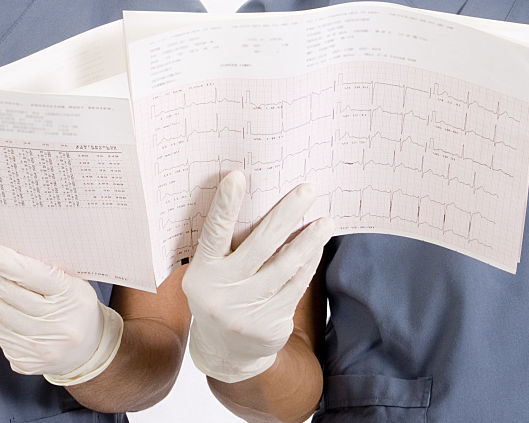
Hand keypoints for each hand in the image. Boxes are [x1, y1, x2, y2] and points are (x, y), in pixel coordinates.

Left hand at [0, 239, 122, 384]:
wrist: (87, 349)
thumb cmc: (75, 305)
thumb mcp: (73, 279)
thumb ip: (45, 266)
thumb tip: (2, 245)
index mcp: (72, 297)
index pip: (30, 274)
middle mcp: (57, 326)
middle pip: (7, 294)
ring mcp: (40, 347)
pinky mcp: (24, 361)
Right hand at [182, 171, 334, 383]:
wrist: (226, 352)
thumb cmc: (219, 294)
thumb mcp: (209, 273)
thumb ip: (224, 247)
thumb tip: (258, 202)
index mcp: (202, 272)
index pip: (213, 233)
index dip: (224, 206)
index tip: (237, 176)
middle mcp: (221, 292)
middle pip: (259, 245)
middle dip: (286, 214)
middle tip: (307, 190)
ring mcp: (246, 311)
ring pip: (285, 266)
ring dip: (309, 240)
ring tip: (326, 221)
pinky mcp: (270, 324)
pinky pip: (295, 286)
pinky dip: (309, 263)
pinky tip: (318, 246)